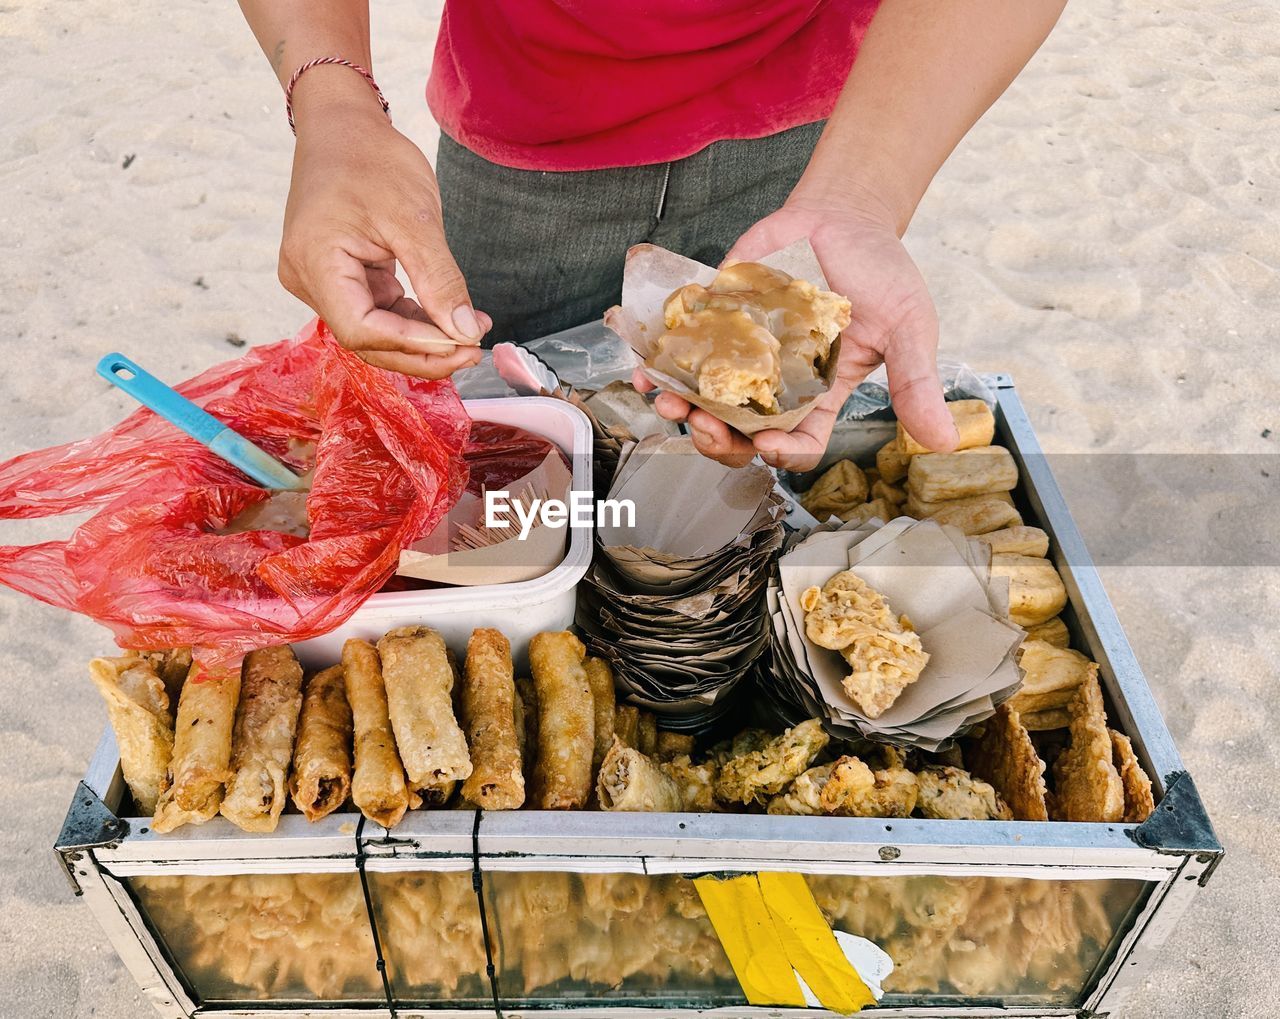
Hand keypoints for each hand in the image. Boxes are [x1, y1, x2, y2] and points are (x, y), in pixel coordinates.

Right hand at [280, 75, 485, 378]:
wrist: (343, 124)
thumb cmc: (370, 158)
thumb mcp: (415, 218)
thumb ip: (439, 280)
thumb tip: (464, 332)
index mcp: (314, 262)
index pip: (363, 329)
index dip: (415, 345)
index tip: (464, 344)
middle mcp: (307, 278)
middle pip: (368, 340)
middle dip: (423, 351)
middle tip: (474, 349)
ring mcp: (319, 280)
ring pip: (374, 330)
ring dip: (422, 338)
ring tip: (469, 331)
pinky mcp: (337, 277)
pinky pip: (375, 312)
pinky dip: (412, 319)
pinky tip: (447, 316)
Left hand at [638, 195, 957, 469]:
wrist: (842, 215)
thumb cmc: (880, 272)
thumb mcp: (908, 326)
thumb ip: (916, 382)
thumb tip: (944, 440)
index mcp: (821, 396)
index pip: (799, 443)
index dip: (782, 454)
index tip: (768, 445)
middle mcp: (776, 384)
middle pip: (741, 435)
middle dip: (718, 440)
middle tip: (704, 428)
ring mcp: (742, 355)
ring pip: (705, 401)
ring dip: (682, 410)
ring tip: (668, 403)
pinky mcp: (715, 321)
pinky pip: (683, 354)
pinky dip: (661, 366)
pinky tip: (647, 370)